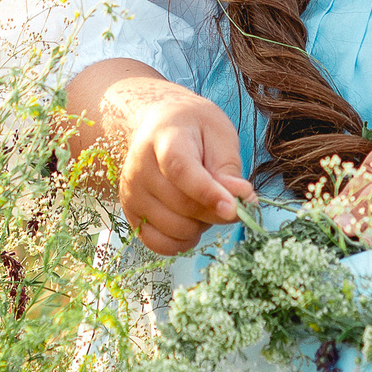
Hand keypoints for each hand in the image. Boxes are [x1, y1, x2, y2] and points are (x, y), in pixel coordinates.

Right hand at [89, 67, 254, 254]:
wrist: (160, 127)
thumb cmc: (195, 130)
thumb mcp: (220, 136)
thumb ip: (229, 170)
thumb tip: (241, 200)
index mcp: (163, 138)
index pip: (180, 170)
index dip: (207, 192)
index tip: (234, 208)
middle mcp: (139, 168)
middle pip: (182, 205)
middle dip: (215, 211)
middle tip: (228, 197)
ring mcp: (131, 193)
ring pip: (175, 228)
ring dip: (200, 225)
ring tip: (203, 203)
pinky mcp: (131, 214)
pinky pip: (159, 244)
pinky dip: (182, 242)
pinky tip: (191, 223)